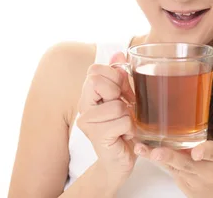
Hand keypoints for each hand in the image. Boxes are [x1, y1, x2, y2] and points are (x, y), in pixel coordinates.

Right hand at [76, 52, 136, 182]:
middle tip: (122, 109)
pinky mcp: (97, 136)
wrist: (120, 160)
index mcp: (88, 93)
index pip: (94, 70)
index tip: (120, 92)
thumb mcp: (124, 97)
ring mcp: (87, 122)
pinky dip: (130, 128)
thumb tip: (119, 53)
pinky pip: (122, 121)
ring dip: (128, 116)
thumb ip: (120, 76)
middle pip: (98, 82)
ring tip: (124, 125)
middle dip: (119, 94)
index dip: (113, 76)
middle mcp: (83, 106)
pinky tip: (124, 135)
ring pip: (116, 105)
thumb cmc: (123, 127)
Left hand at [134, 141, 212, 197]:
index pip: (210, 153)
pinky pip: (174, 173)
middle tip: (154, 152)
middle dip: (167, 157)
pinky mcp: (186, 189)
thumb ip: (210, 147)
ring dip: (157, 158)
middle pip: (184, 164)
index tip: (196, 153)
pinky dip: (164, 163)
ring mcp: (193, 184)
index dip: (202, 152)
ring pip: (174, 168)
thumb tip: (195, 150)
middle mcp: (204, 175)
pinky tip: (153, 153)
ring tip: (141, 148)